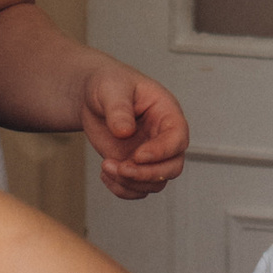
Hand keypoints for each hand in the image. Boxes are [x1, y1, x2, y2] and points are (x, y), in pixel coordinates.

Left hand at [77, 59, 189, 202]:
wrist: (94, 97)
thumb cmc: (110, 84)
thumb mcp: (111, 89)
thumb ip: (119, 109)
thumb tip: (125, 132)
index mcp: (167, 113)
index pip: (178, 138)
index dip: (162, 151)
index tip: (137, 155)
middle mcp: (163, 138)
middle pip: (172, 167)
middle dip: (147, 174)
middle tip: (121, 168)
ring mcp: (150, 155)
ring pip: (155, 182)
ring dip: (131, 183)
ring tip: (106, 166)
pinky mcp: (135, 167)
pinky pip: (137, 189)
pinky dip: (122, 189)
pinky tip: (105, 173)